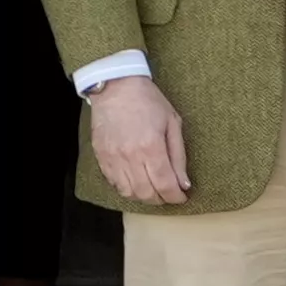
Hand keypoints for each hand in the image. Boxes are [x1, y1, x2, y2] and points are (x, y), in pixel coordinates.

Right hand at [82, 69, 192, 208]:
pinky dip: (127, 189)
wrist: (116, 86)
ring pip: (129, 193)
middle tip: (169, 193)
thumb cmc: (148, 100)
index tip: (182, 196)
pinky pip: (114, 183)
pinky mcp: (101, 157)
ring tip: (153, 189)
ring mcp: (113, 158)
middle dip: (162, 199)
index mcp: (151, 146)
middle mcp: (130, 156)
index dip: (176, 197)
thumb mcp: (172, 122)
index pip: (165, 185)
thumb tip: (184, 184)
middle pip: (147, 193)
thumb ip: (178, 156)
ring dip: (144, 196)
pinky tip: (136, 181)